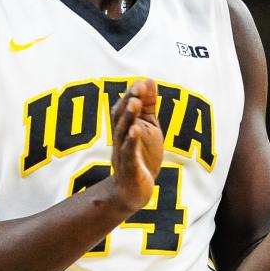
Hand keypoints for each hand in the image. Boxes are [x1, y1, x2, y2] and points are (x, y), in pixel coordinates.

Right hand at [109, 78, 162, 212]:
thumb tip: (149, 79)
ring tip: (134, 103)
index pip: (126, 106)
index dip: (133, 94)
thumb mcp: (148, 127)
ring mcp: (123, 152)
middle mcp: (121, 137)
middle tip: (137, 87)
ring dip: (128, 118)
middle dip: (129, 101)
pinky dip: (131, 141)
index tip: (142, 82)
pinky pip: (128, 152)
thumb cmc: (141, 156)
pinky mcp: (129, 167)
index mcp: (126, 126)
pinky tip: (136, 131)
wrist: (133, 191)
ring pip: (123, 133)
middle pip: (121, 116)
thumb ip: (148, 105)